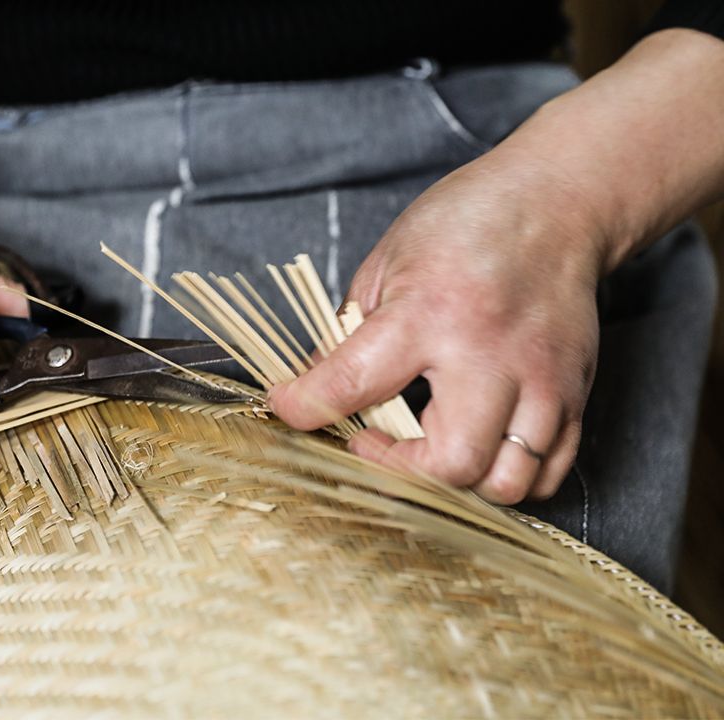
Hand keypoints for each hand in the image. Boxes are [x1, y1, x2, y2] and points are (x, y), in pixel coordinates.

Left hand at [269, 150, 602, 502]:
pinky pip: (546, 473)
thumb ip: (349, 332)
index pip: (353, 383)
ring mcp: (542, 380)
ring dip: (456, 482)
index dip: (305, 407)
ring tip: (428, 446)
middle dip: (398, 469)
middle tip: (372, 438)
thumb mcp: (387, 262)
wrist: (558, 202)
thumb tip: (314, 387)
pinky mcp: (575, 394)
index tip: (289, 409)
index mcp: (430, 312)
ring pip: (506, 483)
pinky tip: (476, 446)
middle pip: (451, 463)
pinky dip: (504, 477)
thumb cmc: (467, 224)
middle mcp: (491, 355)